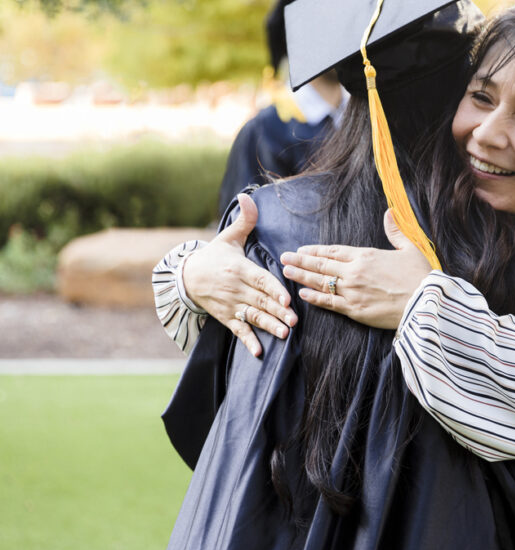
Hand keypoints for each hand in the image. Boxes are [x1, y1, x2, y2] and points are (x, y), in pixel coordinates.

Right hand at [181, 193, 296, 356]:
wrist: (186, 277)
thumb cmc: (215, 256)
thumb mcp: (228, 237)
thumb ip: (244, 220)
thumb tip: (248, 197)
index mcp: (239, 268)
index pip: (260, 279)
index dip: (274, 289)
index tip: (287, 298)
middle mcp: (235, 288)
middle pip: (259, 300)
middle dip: (277, 311)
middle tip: (294, 321)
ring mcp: (230, 304)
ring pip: (252, 316)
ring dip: (268, 326)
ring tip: (285, 334)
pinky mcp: (226, 317)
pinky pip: (238, 330)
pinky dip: (248, 341)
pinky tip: (260, 352)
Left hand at [280, 209, 432, 329]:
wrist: (425, 303)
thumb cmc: (420, 275)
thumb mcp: (411, 247)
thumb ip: (396, 230)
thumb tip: (390, 211)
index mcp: (366, 255)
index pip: (334, 251)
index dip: (316, 250)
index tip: (302, 249)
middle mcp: (355, 271)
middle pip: (321, 265)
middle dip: (300, 261)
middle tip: (283, 257)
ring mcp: (352, 291)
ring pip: (320, 283)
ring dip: (301, 277)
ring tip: (286, 272)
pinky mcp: (355, 310)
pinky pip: (329, 303)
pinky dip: (314, 298)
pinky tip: (302, 294)